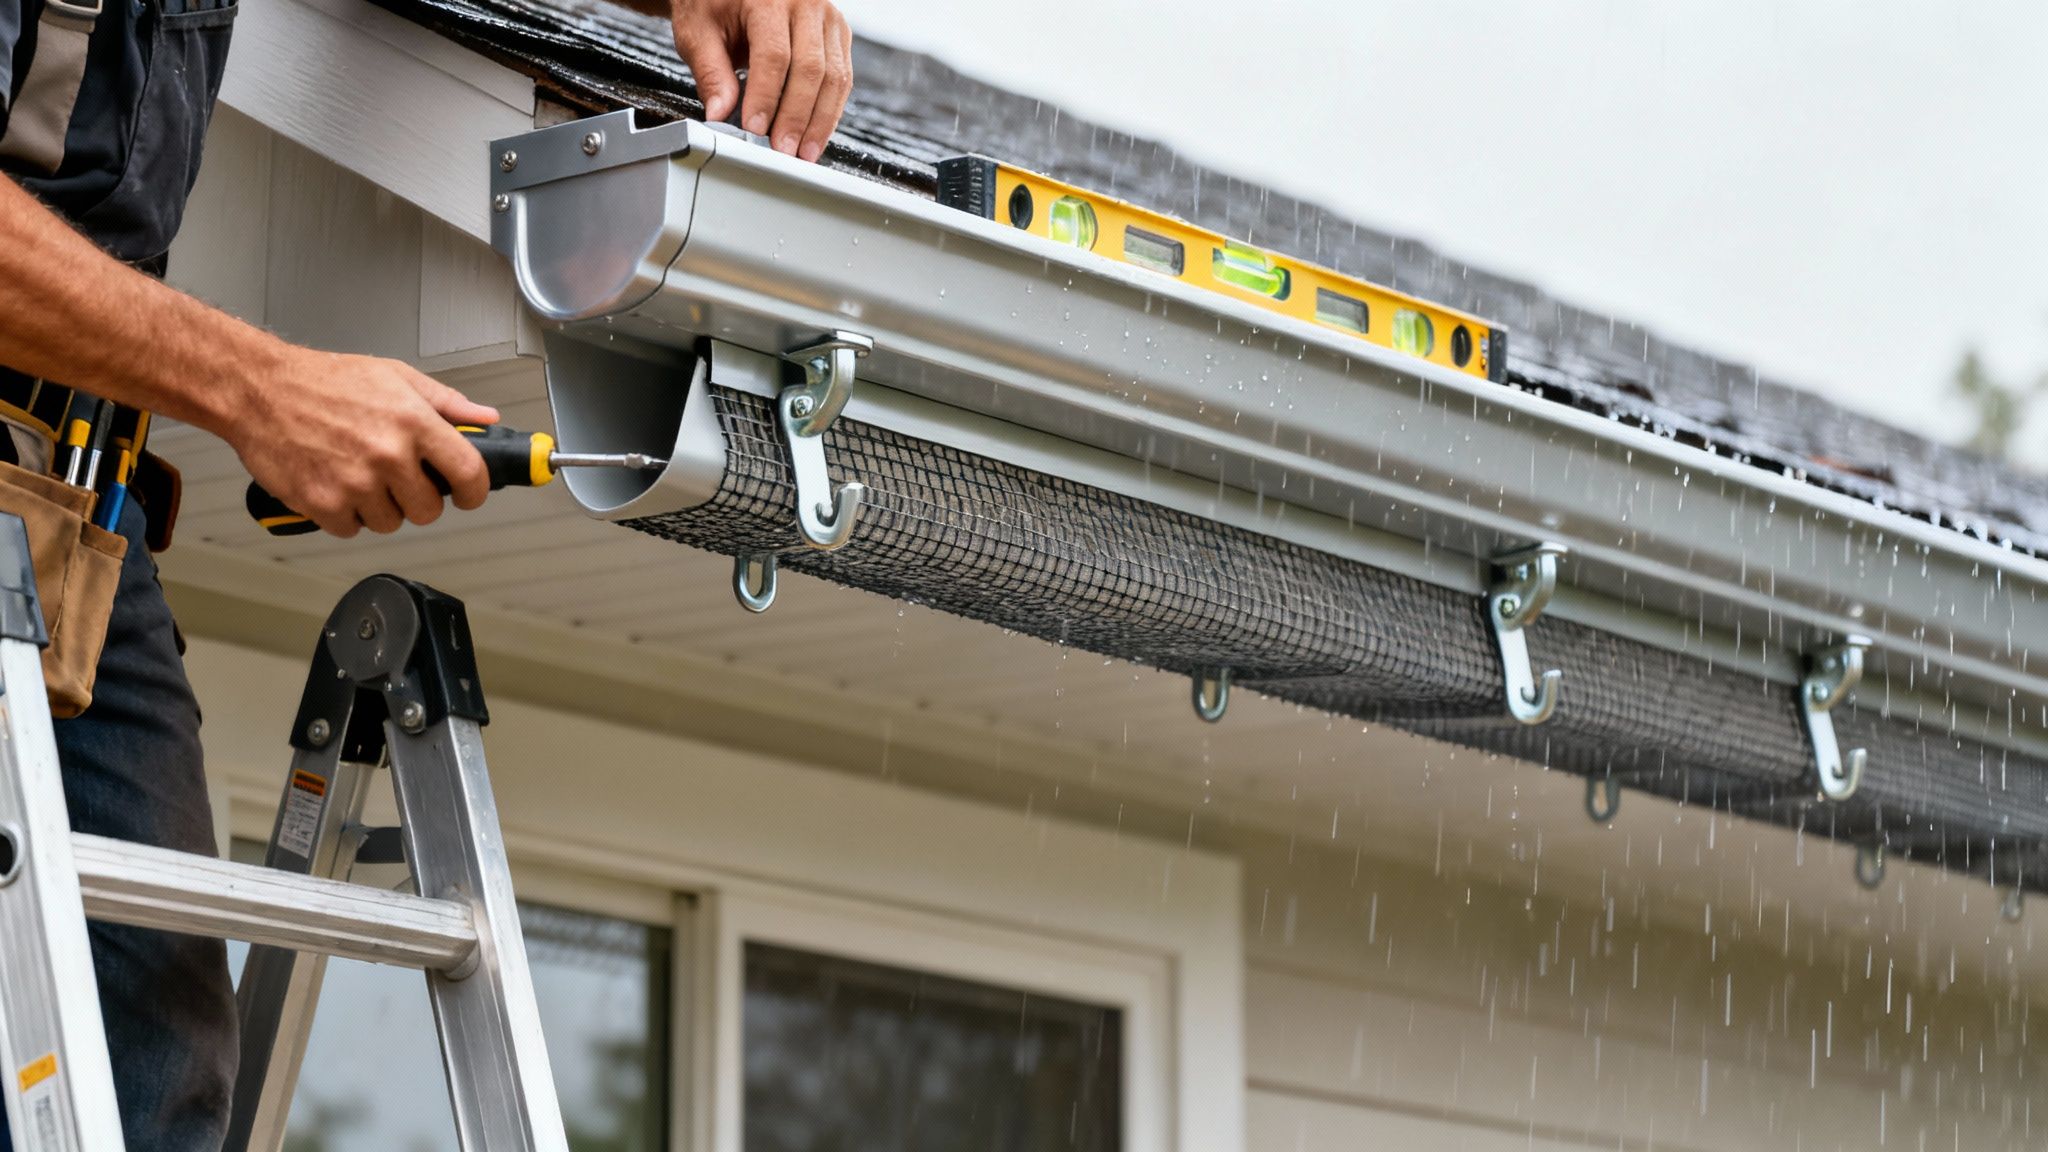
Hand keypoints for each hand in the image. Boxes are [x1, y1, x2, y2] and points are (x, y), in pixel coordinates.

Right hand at [230, 347, 500, 537]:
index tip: (466, 495)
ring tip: (361, 476)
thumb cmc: (325, 381)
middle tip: (398, 479)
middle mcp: (389, 455)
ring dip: (380, 508)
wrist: (259, 389)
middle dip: (418, 500)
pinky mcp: (322, 503)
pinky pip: (351, 529)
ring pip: (390, 523)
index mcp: (415, 422)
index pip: (469, 474)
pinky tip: (335, 485)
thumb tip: (486, 420)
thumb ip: (446, 402)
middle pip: (429, 511)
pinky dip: (345, 515)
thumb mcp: (395, 377)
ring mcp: (355, 483)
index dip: (474, 492)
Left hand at [671, 0, 852, 162]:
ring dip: (819, 121)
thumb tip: (721, 114)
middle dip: (796, 117)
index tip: (754, 128)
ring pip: (834, 78)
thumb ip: (711, 73)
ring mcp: (828, 18)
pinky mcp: (838, 34)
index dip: (766, 97)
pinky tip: (815, 134)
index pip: (774, 55)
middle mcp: (806, 3)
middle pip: (811, 69)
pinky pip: (842, 79)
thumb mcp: (698, 33)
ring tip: (803, 153)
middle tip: (783, 150)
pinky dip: (829, 111)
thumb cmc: (715, 4)